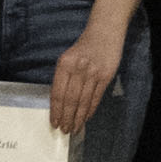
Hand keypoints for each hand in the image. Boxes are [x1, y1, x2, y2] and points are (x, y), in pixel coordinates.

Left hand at [48, 22, 126, 136]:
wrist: (104, 31)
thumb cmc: (84, 46)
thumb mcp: (68, 58)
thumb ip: (64, 78)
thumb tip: (60, 103)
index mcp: (64, 64)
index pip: (57, 93)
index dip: (56, 111)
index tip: (54, 123)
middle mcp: (78, 69)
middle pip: (70, 100)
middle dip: (66, 118)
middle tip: (64, 130)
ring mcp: (93, 73)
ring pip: (83, 101)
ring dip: (78, 118)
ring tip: (74, 128)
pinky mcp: (106, 75)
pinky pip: (96, 97)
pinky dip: (90, 110)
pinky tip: (86, 118)